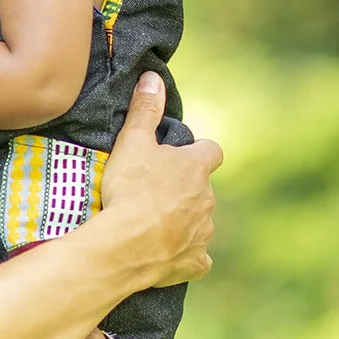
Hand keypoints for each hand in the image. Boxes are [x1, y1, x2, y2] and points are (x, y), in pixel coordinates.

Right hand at [99, 72, 220, 289]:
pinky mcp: (195, 262)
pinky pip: (197, 258)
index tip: (178, 156)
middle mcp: (207, 199)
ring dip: (184, 221)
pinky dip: (186, 255)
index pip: (212, 151)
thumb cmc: (130, 189)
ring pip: (200, 222)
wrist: (126, 244)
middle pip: (203, 189)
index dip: (197, 152)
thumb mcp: (132, 142)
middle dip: (185, 190)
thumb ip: (145, 110)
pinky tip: (167, 253)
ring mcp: (204, 232)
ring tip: (153, 223)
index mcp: (196, 167)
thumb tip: (154, 77)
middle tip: (153, 192)